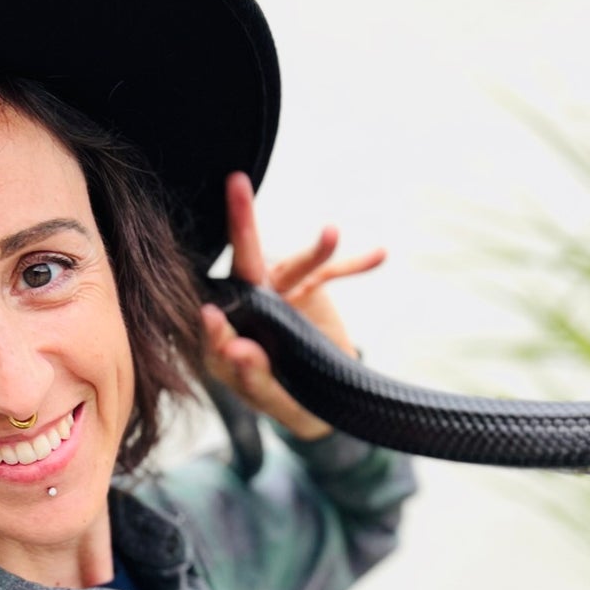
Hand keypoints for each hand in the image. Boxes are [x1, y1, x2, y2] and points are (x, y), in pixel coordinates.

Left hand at [200, 171, 385, 440]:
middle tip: (237, 186)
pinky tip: (379, 256)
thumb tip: (236, 348)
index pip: (219, 324)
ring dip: (314, 251)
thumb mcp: (279, 403)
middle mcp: (248, 309)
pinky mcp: (308, 289)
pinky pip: (330, 272)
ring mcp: (279, 295)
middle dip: (243, 228)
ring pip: (294, 267)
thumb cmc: (294, 403)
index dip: (216, 321)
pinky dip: (352, 264)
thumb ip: (255, 380)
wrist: (328, 398)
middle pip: (245, 270)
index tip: (210, 315)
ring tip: (332, 234)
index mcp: (228, 341)